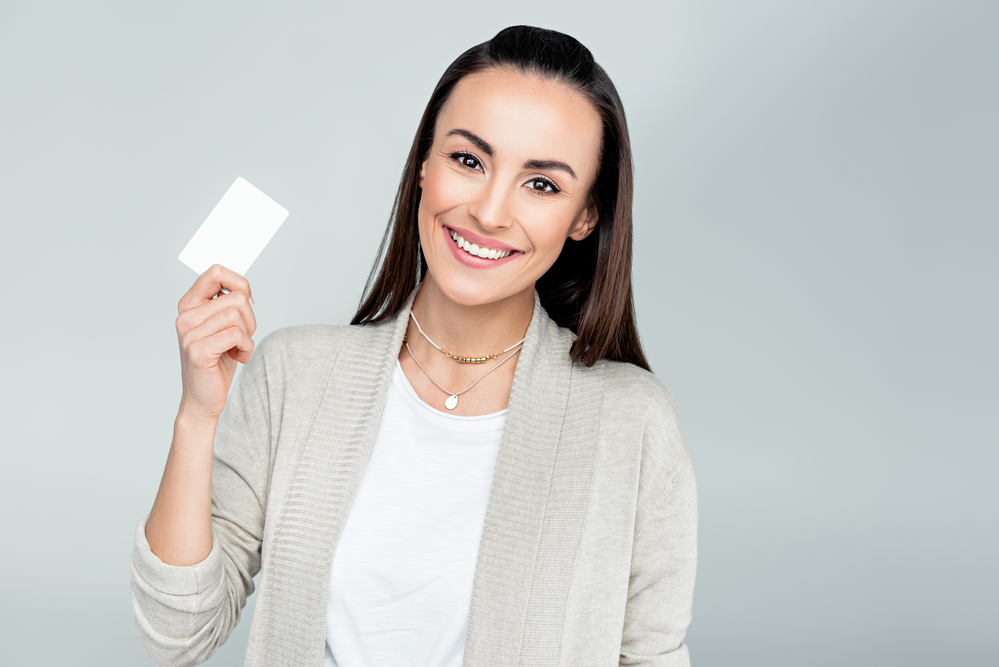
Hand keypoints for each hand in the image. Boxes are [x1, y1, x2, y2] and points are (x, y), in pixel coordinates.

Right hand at [175, 264, 256, 421]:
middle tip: (240, 337)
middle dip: (249, 319)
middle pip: (237, 297)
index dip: (240, 283)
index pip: (216, 272)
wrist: (204, 398)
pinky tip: (238, 358)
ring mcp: (189, 334)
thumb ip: (228, 304)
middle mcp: (185, 316)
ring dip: (248, 335)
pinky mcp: (198, 351)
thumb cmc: (218, 360)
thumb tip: (245, 290)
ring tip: (237, 348)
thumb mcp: (223, 326)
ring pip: (238, 316)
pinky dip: (246, 347)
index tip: (248, 301)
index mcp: (189, 304)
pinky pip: (237, 335)